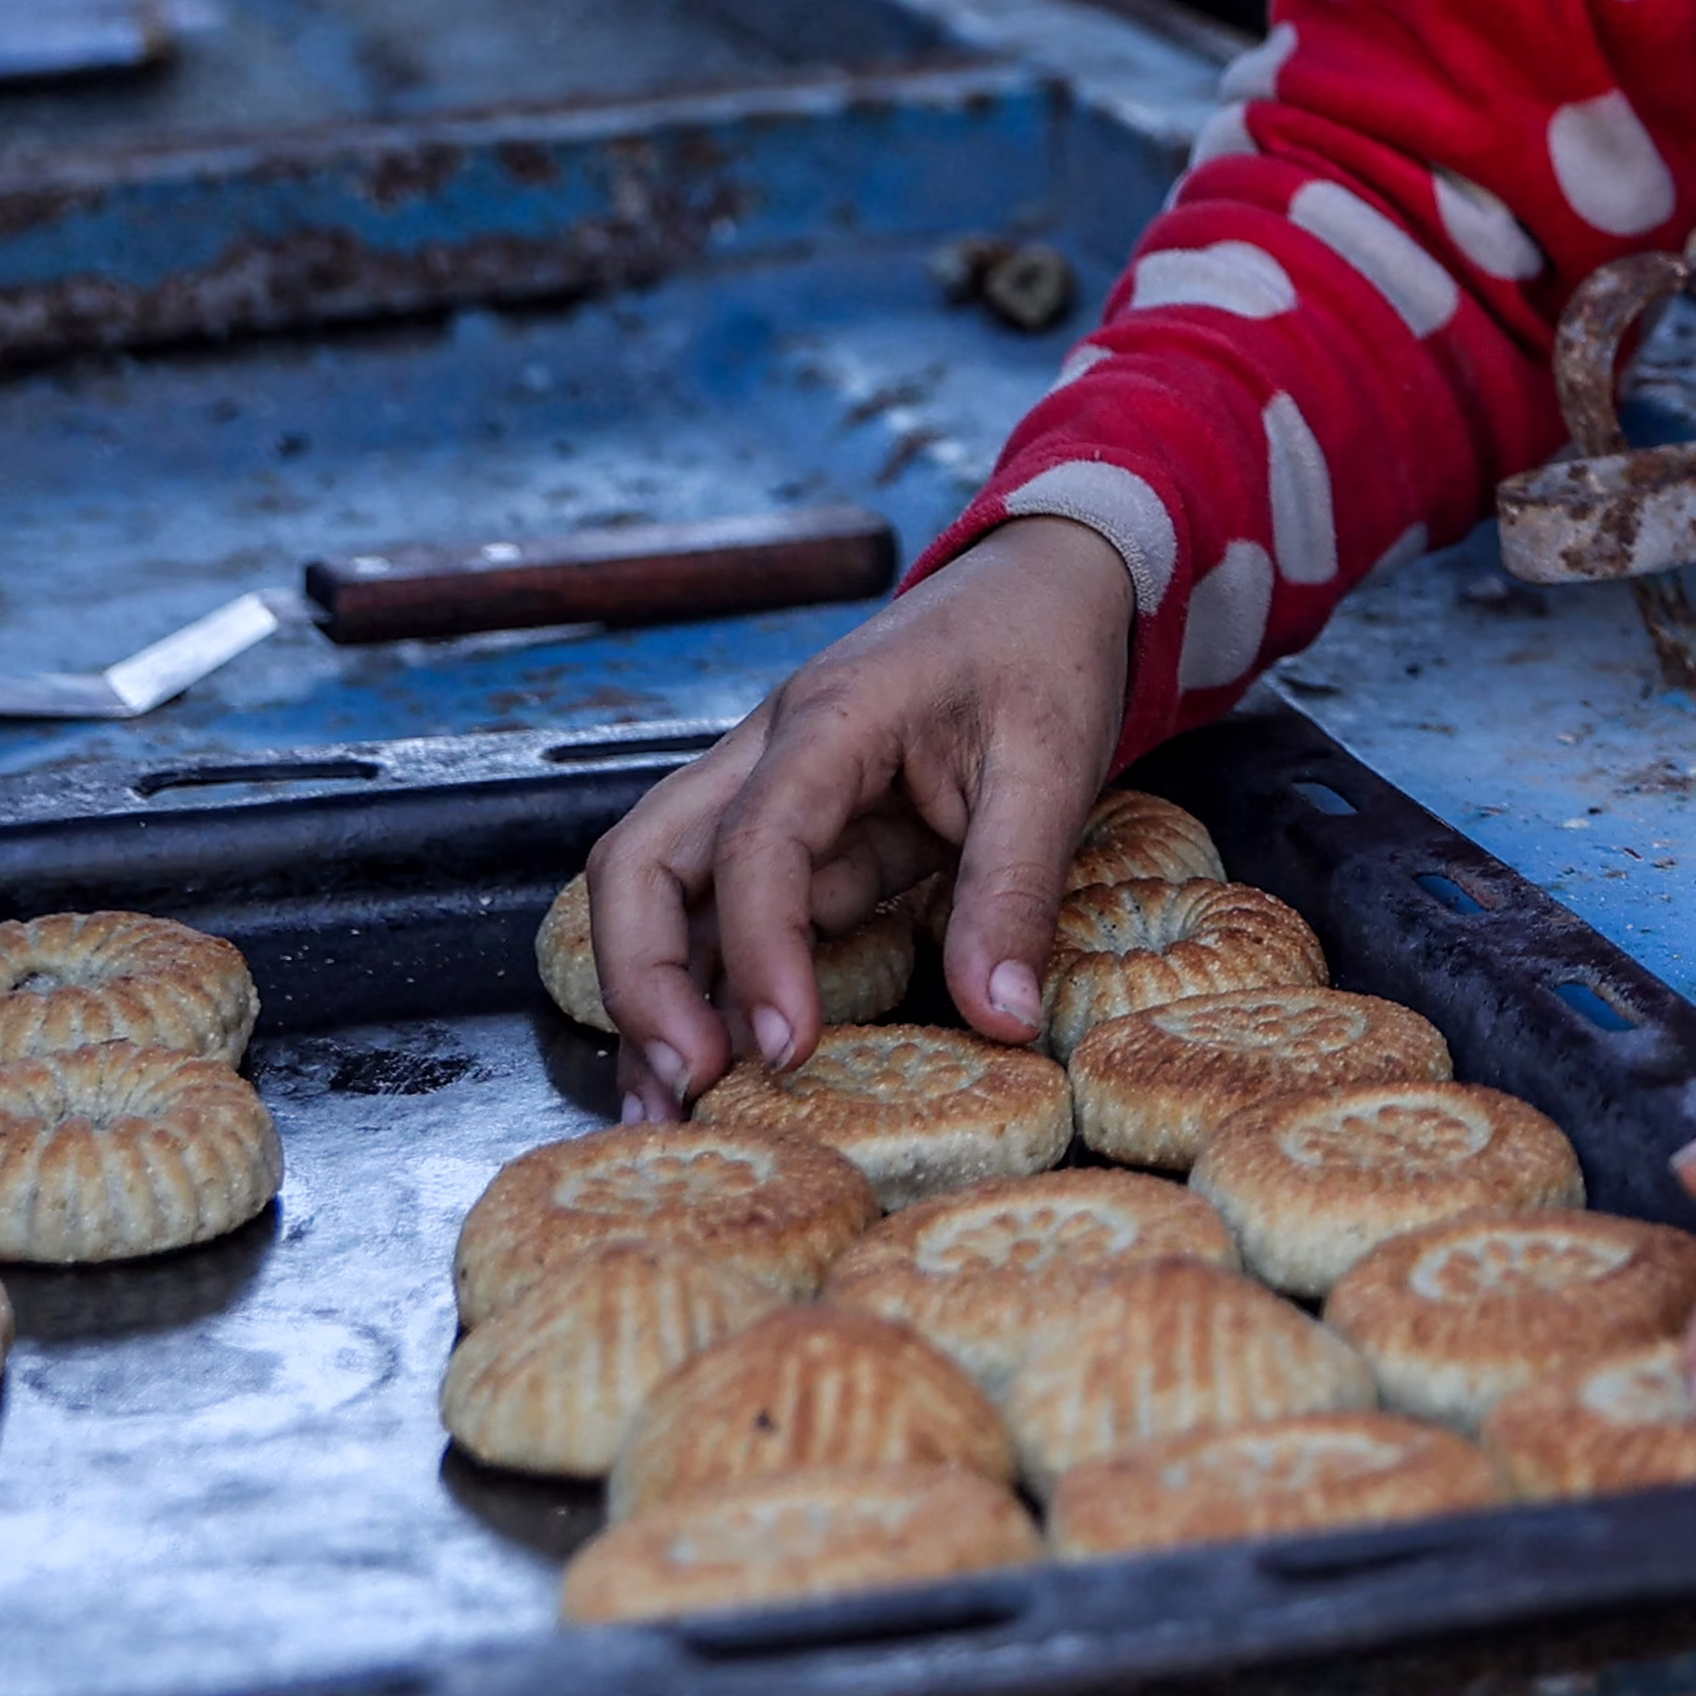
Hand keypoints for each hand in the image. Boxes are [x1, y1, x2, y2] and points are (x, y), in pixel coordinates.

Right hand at [580, 514, 1138, 1114]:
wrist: (1044, 586)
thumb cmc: (1043, 655)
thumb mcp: (1053, 767)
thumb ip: (1017, 890)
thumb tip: (999, 1020)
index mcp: (830, 720)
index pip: (756, 840)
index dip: (759, 951)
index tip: (787, 1046)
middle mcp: (768, 755)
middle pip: (642, 863)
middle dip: (644, 981)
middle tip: (690, 1085)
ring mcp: (769, 794)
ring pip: (663, 893)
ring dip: (654, 997)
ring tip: (670, 1109)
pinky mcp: (796, 833)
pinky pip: (728, 913)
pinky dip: (714, 987)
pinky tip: (721, 1065)